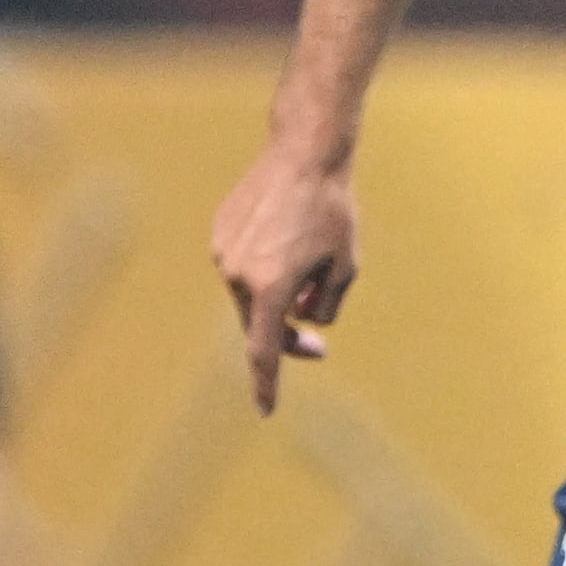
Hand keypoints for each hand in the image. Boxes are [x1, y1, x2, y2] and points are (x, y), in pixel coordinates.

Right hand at [211, 142, 358, 412]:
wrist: (304, 155)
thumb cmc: (333, 212)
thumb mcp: (346, 267)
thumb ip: (325, 307)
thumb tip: (302, 322)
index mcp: (271, 288)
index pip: (265, 351)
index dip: (267, 384)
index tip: (266, 410)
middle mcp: (238, 274)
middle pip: (260, 325)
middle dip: (288, 337)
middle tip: (319, 350)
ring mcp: (224, 253)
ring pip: (250, 294)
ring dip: (277, 294)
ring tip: (310, 260)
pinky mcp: (219, 233)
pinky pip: (242, 266)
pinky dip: (264, 267)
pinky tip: (288, 238)